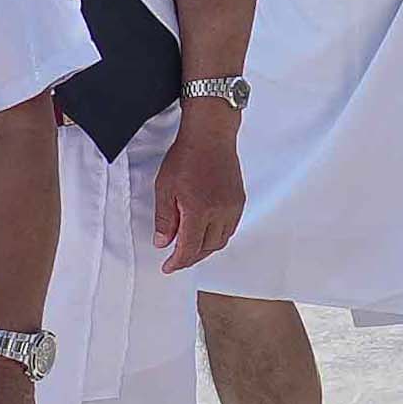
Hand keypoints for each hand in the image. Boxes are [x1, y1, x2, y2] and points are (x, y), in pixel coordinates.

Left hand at [150, 103, 245, 274]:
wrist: (211, 136)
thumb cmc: (186, 157)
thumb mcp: (165, 188)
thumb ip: (165, 219)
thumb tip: (163, 242)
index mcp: (199, 211)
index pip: (190, 248)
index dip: (178, 262)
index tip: (168, 267)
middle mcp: (220, 212)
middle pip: (207, 248)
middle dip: (191, 257)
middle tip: (176, 259)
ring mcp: (232, 206)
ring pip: (221, 240)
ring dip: (205, 248)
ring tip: (190, 246)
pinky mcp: (239, 200)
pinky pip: (230, 227)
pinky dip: (217, 235)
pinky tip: (206, 231)